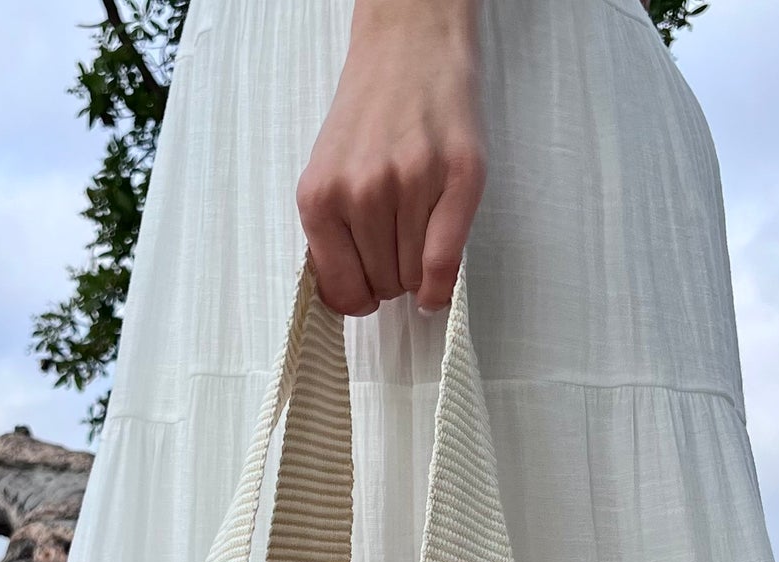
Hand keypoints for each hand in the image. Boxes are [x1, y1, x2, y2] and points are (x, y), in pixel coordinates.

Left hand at [296, 0, 485, 316]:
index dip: (359, 297)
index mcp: (320, 196)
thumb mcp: (328, 172)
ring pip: (412, 276)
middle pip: (382, 285)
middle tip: (396, 243)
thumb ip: (331, 233)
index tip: (368, 288)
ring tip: (415, 230)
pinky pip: (445, 261)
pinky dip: (441, 286)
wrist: (409, 47)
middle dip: (390, 277)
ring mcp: (411, 184)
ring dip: (416, 270)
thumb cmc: (370, 115)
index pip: (341, 290)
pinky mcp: (458, 177)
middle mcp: (362, 192)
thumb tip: (348, 298)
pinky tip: (437, 287)